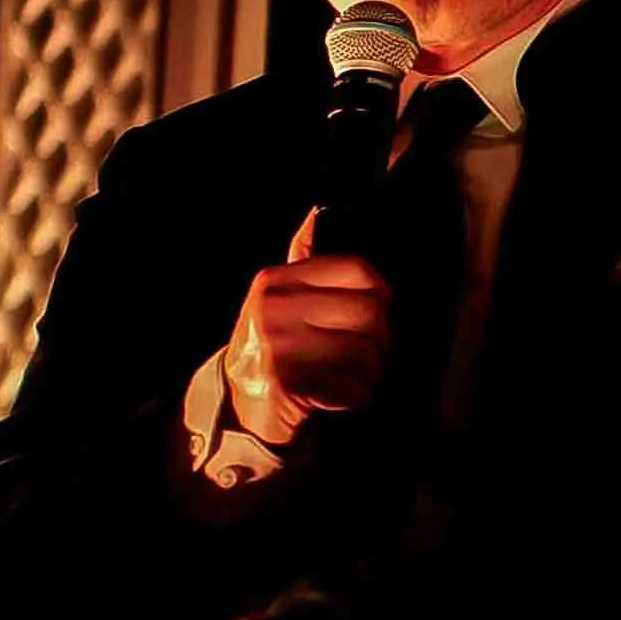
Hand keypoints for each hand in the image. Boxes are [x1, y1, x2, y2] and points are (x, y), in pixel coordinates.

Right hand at [221, 211, 389, 446]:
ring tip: (356, 375)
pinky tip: (342, 395)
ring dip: (371, 372)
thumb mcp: (280, 299)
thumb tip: (314, 216)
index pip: (356, 269)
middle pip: (369, 312)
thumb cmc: (273, 346)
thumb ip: (302, 262)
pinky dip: (357, 396)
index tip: (376, 311)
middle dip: (380, 339)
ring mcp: (278, 347)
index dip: (380, 292)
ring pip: (366, 354)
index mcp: (277, 281)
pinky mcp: (287, 385)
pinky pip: (353, 388)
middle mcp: (274, 308)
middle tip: (371, 352)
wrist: (240, 403)